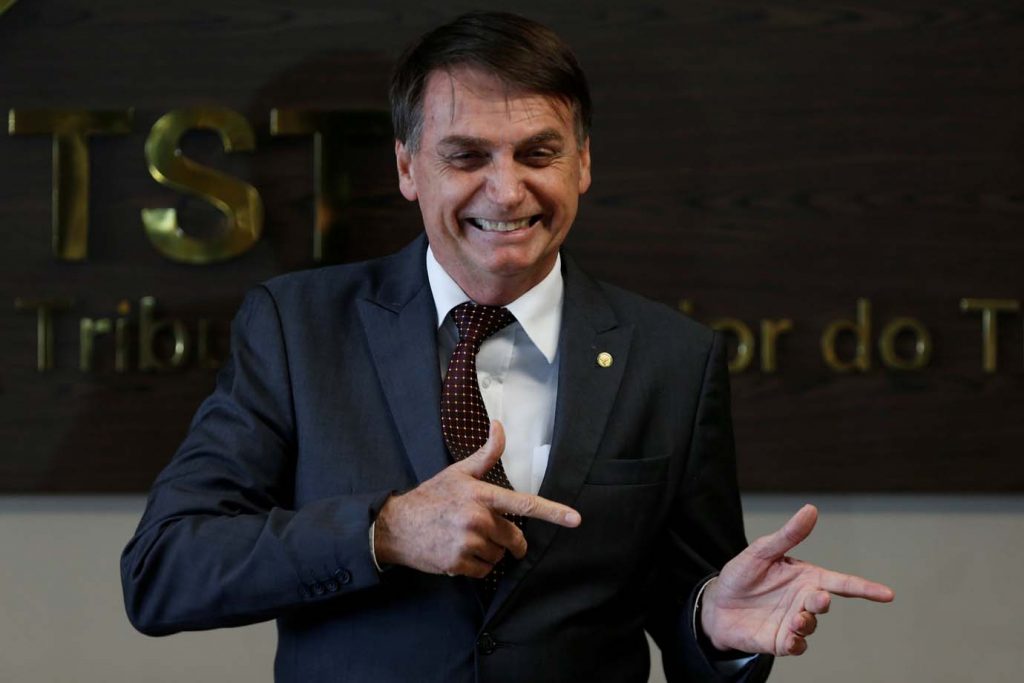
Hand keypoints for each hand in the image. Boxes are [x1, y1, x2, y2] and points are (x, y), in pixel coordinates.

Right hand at [373, 420, 581, 576]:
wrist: (396, 526)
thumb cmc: (431, 498)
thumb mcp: (458, 472)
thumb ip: (486, 454)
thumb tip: (499, 426)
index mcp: (481, 495)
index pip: (524, 504)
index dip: (553, 512)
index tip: (575, 519)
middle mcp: (477, 519)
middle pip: (514, 538)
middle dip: (510, 540)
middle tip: (491, 532)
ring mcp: (467, 543)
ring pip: (499, 556)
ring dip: (490, 552)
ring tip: (467, 539)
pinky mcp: (458, 563)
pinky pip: (484, 571)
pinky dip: (477, 566)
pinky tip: (460, 552)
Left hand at [701, 504, 893, 655]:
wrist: (716, 604)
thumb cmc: (742, 574)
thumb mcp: (762, 551)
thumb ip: (788, 534)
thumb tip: (811, 509)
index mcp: (806, 577)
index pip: (841, 582)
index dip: (865, 588)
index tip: (888, 594)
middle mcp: (803, 600)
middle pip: (824, 603)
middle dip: (823, 602)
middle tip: (818, 598)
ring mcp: (793, 622)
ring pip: (811, 625)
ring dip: (806, 622)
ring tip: (795, 618)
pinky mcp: (780, 641)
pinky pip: (796, 646)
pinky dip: (796, 643)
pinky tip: (790, 637)